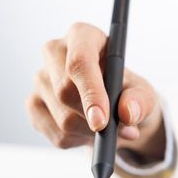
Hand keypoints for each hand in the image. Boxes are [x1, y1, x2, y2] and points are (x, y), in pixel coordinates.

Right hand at [26, 22, 164, 159]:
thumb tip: (127, 113)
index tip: (102, 122)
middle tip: (124, 130)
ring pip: (62, 119)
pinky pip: (56, 135)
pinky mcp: (34, 104)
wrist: (115, 106)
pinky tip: (89, 131)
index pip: (79, 61)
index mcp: (83, 36)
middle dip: (94, 119)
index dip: (90, 93)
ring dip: (92, 134)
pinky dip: (79, 142)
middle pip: (64, 91)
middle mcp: (54, 51)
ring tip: (111, 129)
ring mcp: (40, 78)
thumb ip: (140, 100)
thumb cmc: (128, 91)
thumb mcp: (144, 93)